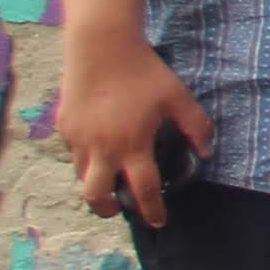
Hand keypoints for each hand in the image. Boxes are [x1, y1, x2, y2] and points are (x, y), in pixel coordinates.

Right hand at [55, 30, 208, 226]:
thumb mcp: (178, 97)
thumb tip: (205, 152)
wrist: (102, 47)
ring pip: (82, 177)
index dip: (152, 210)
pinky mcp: (64, 127)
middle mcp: (101, 149)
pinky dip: (86, 161)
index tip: (159, 221)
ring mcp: (78, 140)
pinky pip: (73, 154)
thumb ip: (196, 126)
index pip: (143, 190)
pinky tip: (100, 150)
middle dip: (109, 209)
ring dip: (96, 184)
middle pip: (97, 196)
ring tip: (110, 179)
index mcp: (132, 146)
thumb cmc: (143, 72)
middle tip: (121, 208)